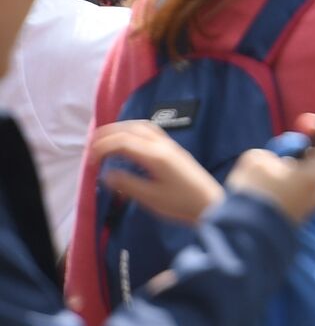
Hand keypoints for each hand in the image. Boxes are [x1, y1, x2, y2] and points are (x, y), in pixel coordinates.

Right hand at [93, 122, 224, 225]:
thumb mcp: (150, 198)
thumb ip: (127, 184)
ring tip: (105, 140)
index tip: (90, 162)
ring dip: (121, 129)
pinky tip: (127, 142)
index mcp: (156, 156)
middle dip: (108, 133)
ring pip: (142, 126)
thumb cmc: (181, 204)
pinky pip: (151, 131)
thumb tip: (106, 174)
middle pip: (132, 128)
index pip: (123, 142)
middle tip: (91, 145)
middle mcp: (163, 145)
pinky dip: (133, 131)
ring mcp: (170, 146)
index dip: (103, 148)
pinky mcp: (173, 150)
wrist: (209, 204)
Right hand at [225, 114, 314, 223]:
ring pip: (300, 182)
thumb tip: (279, 161)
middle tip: (276, 155)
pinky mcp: (293, 222)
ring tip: (260, 180)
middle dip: (297, 157)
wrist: (241, 239)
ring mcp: (306, 210)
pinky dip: (280, 191)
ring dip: (285, 176)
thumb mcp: (256, 160)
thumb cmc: (251, 194)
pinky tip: (259, 196)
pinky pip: (291, 198)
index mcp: (313, 177)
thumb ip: (274, 153)